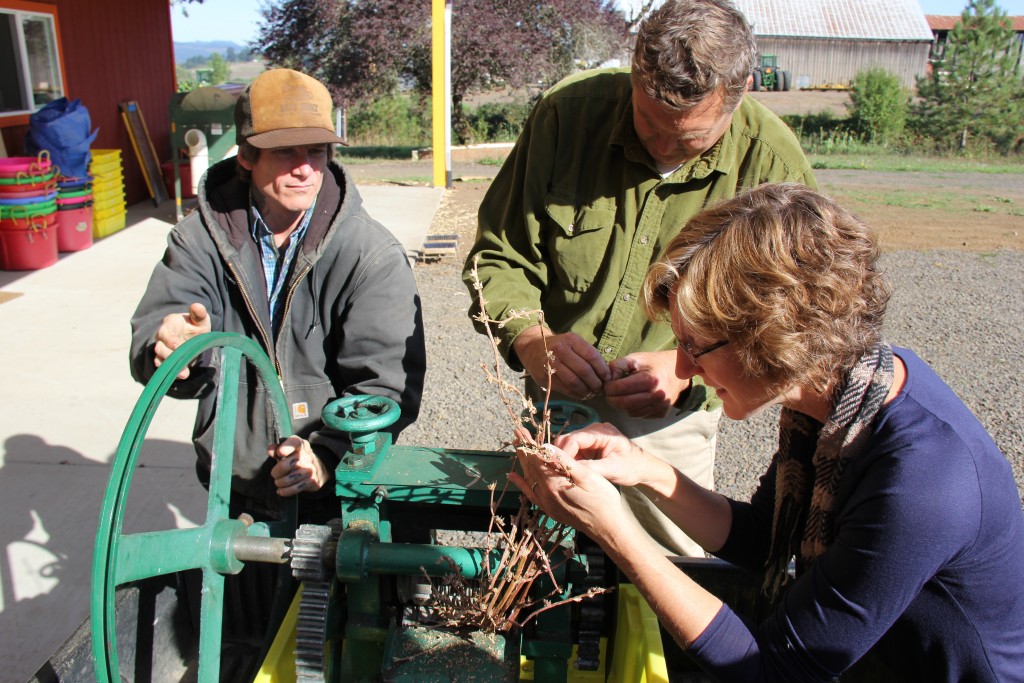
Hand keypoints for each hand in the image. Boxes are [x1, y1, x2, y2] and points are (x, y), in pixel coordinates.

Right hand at [153, 302, 211, 378]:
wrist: (193, 337)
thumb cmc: (195, 326)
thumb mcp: (201, 320)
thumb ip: (199, 314)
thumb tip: (197, 306)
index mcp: (170, 324)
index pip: (166, 332)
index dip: (170, 340)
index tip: (178, 346)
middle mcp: (162, 337)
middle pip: (160, 347)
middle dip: (170, 356)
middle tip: (182, 364)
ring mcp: (162, 349)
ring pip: (159, 358)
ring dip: (170, 367)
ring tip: (184, 374)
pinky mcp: (164, 359)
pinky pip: (162, 367)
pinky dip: (170, 372)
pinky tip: (180, 376)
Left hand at [269, 436, 328, 496]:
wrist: (317, 469)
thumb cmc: (296, 458)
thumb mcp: (288, 450)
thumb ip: (277, 448)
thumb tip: (270, 450)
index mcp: (301, 445)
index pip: (294, 443)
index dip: (286, 447)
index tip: (279, 453)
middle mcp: (307, 456)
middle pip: (284, 465)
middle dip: (275, 472)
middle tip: (275, 474)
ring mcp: (310, 469)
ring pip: (287, 480)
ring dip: (279, 483)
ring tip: (278, 482)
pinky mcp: (312, 481)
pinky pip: (293, 489)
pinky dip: (284, 491)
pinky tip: (281, 490)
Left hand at [510, 441, 627, 538]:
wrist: (606, 528)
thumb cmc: (602, 499)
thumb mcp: (587, 476)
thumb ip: (564, 461)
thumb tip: (545, 447)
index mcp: (554, 483)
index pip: (537, 458)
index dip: (529, 443)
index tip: (522, 429)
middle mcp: (546, 494)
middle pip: (531, 466)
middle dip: (524, 448)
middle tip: (517, 433)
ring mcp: (546, 503)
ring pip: (529, 477)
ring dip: (522, 461)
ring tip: (517, 447)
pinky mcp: (549, 509)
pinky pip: (530, 493)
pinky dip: (521, 483)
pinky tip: (513, 476)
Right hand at [513, 326, 609, 399]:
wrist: (532, 348)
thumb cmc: (559, 347)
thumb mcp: (573, 343)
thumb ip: (588, 355)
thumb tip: (606, 374)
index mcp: (571, 340)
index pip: (592, 356)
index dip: (603, 370)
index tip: (608, 378)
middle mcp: (560, 350)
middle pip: (584, 370)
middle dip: (596, 383)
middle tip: (600, 389)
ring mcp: (550, 364)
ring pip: (574, 382)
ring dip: (587, 391)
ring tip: (592, 393)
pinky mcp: (544, 377)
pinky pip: (565, 389)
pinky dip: (577, 394)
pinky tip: (582, 395)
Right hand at [552, 422, 658, 487]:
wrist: (644, 468)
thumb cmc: (632, 467)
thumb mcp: (612, 470)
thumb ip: (590, 468)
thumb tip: (568, 470)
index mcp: (602, 432)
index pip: (575, 438)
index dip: (564, 452)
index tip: (558, 467)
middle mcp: (594, 430)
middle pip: (568, 439)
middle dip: (561, 455)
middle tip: (557, 472)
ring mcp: (591, 437)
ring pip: (569, 445)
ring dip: (565, 458)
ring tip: (562, 473)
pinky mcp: (590, 445)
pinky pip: (574, 451)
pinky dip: (571, 460)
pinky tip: (570, 471)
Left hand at [604, 350, 689, 417]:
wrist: (679, 373)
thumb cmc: (654, 363)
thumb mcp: (636, 358)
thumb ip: (618, 365)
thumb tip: (606, 378)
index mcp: (650, 380)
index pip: (620, 389)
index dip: (608, 387)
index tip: (607, 384)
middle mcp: (657, 396)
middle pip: (623, 404)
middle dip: (611, 399)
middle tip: (609, 392)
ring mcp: (660, 407)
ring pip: (630, 412)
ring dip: (622, 404)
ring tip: (623, 394)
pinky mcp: (661, 414)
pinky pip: (640, 415)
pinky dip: (633, 409)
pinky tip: (635, 399)